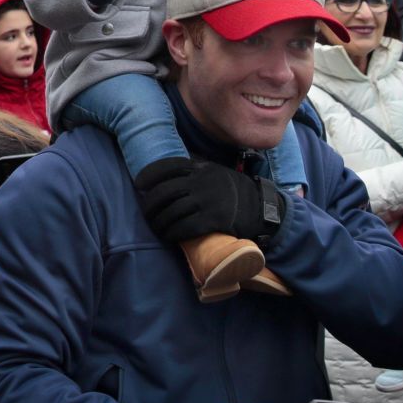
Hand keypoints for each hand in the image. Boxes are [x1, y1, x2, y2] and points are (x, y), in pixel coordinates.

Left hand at [134, 157, 275, 246]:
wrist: (263, 209)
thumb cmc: (234, 192)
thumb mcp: (216, 172)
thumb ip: (195, 171)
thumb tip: (168, 174)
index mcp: (201, 168)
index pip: (168, 166)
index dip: (149, 175)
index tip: (139, 184)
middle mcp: (202, 182)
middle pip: (164, 192)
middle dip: (150, 205)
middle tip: (147, 213)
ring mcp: (208, 201)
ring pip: (172, 212)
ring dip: (159, 223)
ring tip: (156, 228)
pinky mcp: (214, 220)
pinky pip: (185, 227)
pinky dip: (172, 233)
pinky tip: (168, 236)